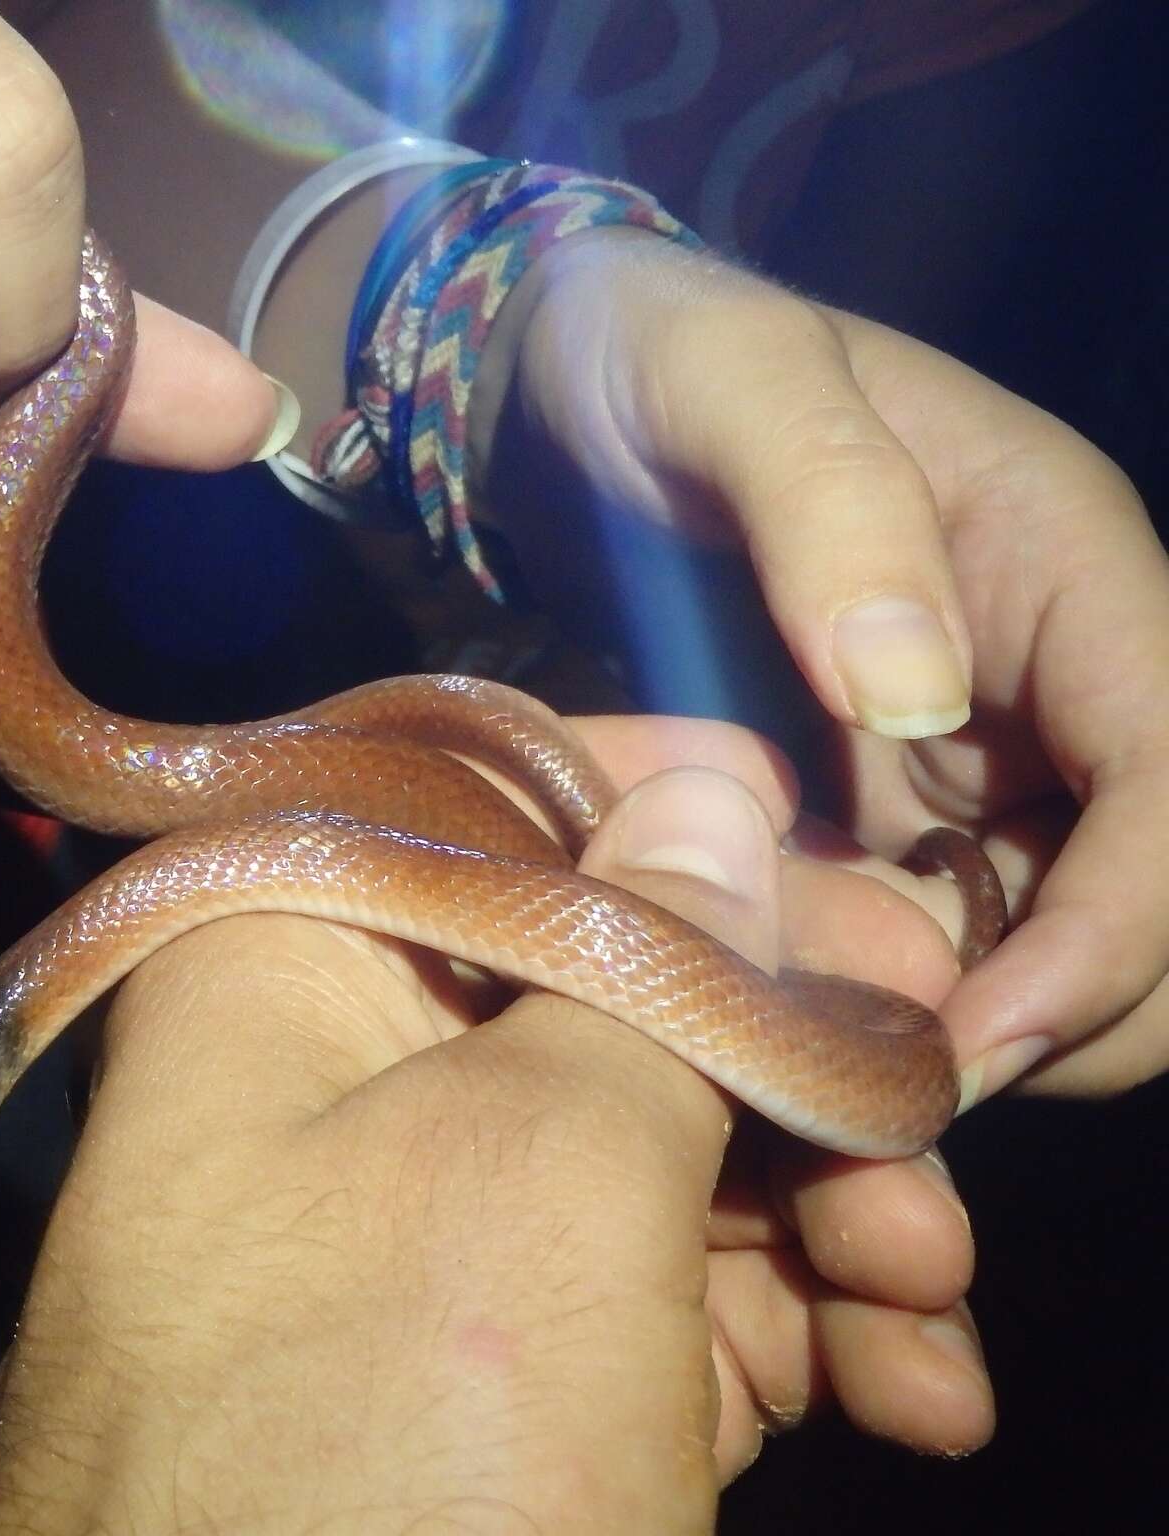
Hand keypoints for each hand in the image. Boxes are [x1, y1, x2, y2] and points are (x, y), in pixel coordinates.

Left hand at [0, 725, 991, 1533]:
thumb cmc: (379, 1452)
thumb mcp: (539, 1175)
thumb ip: (647, 974)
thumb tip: (704, 800)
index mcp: (280, 969)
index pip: (489, 811)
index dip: (676, 824)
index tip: (842, 873)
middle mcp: (324, 1084)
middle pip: (598, 995)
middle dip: (790, 1064)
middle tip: (940, 1112)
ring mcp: (405, 1245)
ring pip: (652, 1161)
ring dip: (825, 1225)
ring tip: (924, 1322)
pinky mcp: (477, 1388)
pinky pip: (648, 1304)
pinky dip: (782, 1340)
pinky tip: (903, 1396)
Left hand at [507, 228, 1168, 1101]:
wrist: (561, 389)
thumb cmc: (649, 352)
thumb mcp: (733, 381)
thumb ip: (827, 506)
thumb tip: (915, 695)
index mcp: (1067, 566)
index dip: (1124, 924)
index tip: (989, 1029)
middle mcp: (1055, 673)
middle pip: (1160, 887)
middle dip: (1080, 1006)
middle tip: (913, 1086)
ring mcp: (981, 747)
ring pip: (1063, 933)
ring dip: (989, 1021)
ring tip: (839, 1069)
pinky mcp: (895, 801)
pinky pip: (940, 927)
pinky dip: (895, 993)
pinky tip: (789, 1019)